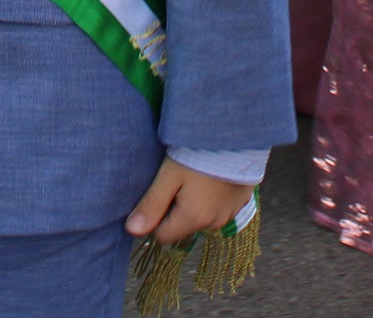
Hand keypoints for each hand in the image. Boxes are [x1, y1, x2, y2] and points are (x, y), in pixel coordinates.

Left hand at [125, 157, 256, 248]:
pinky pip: (218, 209)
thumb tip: (132, 230)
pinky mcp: (240, 204)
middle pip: (182, 227)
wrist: (235, 136)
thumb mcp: (169, 175)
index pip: (163, 236)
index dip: (156, 217)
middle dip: (175, 210)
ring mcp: (230, 214)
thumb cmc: (199, 153)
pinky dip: (211, 199)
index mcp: (194, 219)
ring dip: (194, 204)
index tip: (159, 192)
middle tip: (177, 180)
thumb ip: (151, 204)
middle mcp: (214, 223)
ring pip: (201, 218)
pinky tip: (210, 178)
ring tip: (195, 176)